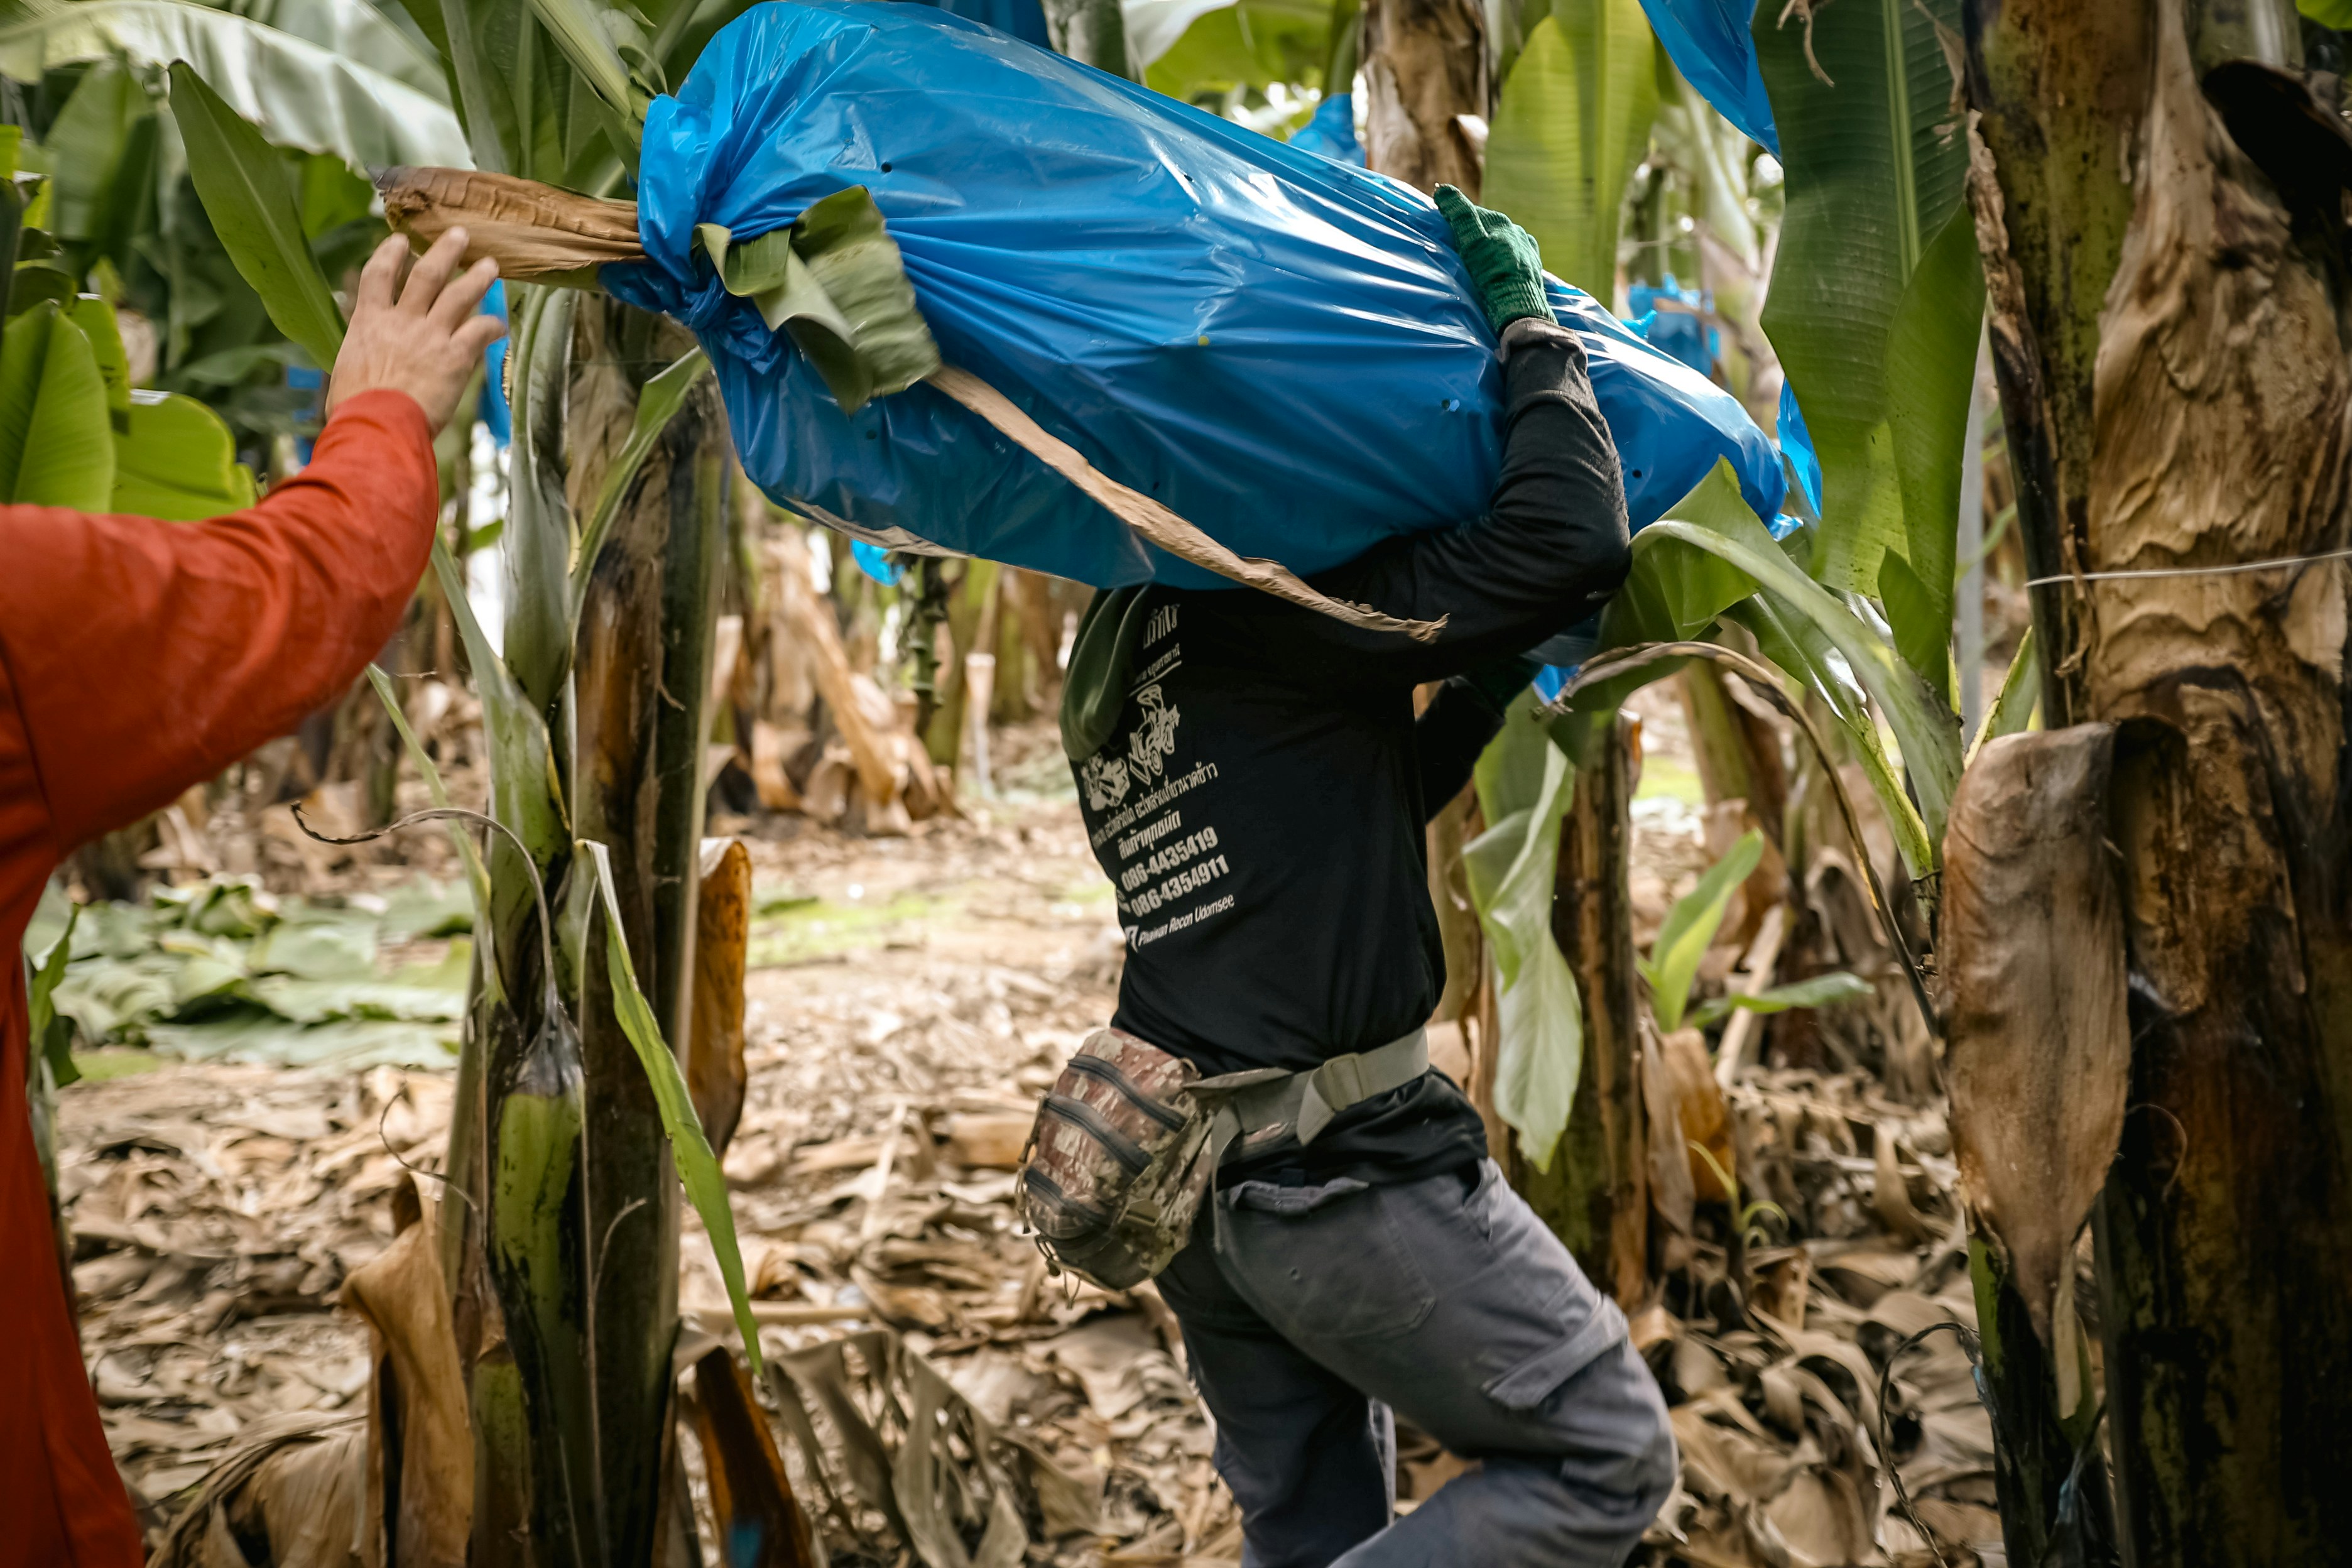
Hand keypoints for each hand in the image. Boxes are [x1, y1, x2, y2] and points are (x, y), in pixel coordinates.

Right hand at [325, 230, 505, 431]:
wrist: (376, 423)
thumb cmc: (355, 408)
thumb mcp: (347, 370)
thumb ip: (363, 356)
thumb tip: (362, 367)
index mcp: (368, 321)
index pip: (377, 275)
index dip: (389, 254)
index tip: (399, 240)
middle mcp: (401, 320)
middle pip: (426, 274)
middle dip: (444, 251)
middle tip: (460, 235)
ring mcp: (430, 335)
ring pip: (459, 295)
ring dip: (477, 277)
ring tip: (491, 265)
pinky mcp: (456, 355)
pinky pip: (480, 330)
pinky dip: (493, 325)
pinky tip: (502, 325)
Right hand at [1433, 184, 1555, 334]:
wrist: (1519, 307)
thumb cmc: (1491, 276)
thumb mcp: (1470, 243)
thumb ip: (1459, 215)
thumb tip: (1443, 189)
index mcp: (1499, 221)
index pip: (1471, 213)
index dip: (1455, 220)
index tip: (1443, 231)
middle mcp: (1516, 229)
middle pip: (1487, 227)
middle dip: (1473, 234)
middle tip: (1459, 251)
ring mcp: (1527, 246)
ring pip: (1501, 241)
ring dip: (1489, 247)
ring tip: (1479, 263)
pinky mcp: (1533, 264)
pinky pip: (1514, 255)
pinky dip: (1504, 258)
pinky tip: (1499, 269)